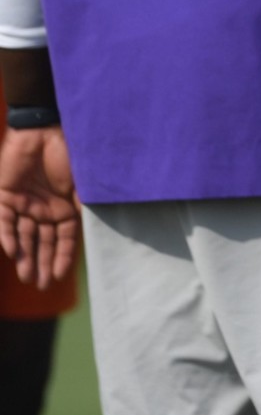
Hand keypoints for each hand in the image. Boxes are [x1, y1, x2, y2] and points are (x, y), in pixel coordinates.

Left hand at [0, 125, 79, 289]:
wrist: (43, 130)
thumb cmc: (68, 153)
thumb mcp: (81, 184)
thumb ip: (83, 206)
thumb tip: (97, 231)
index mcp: (64, 207)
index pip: (63, 239)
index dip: (61, 258)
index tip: (58, 278)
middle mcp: (44, 209)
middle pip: (41, 243)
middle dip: (40, 264)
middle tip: (38, 285)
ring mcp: (24, 204)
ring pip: (23, 236)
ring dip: (23, 257)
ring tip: (26, 277)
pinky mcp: (4, 196)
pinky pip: (4, 222)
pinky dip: (8, 236)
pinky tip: (13, 252)